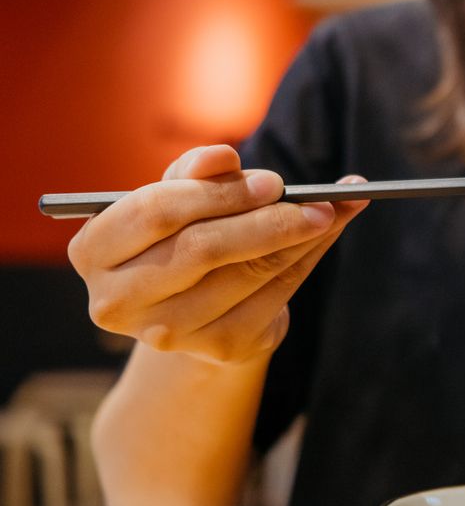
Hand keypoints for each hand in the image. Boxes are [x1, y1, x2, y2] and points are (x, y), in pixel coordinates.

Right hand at [68, 144, 368, 365]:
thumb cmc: (184, 236)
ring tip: (330, 211)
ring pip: (246, 273)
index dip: (218, 193)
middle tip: (314, 200)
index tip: (273, 181)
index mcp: (94, 250)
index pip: (157, 211)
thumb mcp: (180, 196)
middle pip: (203, 248)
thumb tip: (223, 157)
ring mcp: (166, 332)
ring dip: (297, 238)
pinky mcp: (216, 348)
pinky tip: (327, 235)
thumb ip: (197, 171)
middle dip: (266, 219)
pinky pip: (273, 296)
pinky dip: (307, 260)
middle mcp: (118, 299)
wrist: (201, 308)